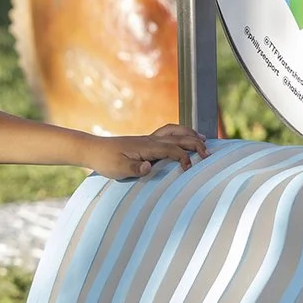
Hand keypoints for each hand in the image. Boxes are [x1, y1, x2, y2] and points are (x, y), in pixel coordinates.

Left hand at [86, 124, 208, 179]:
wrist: (93, 149)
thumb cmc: (106, 161)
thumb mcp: (118, 170)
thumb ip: (135, 169)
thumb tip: (149, 167)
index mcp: (146, 147)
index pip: (172, 149)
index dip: (183, 157)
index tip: (189, 168)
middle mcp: (149, 140)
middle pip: (178, 138)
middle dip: (195, 143)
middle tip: (208, 153)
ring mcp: (148, 139)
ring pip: (173, 132)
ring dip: (189, 134)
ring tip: (203, 139)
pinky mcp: (144, 141)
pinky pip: (166, 133)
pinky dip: (179, 133)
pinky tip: (182, 138)